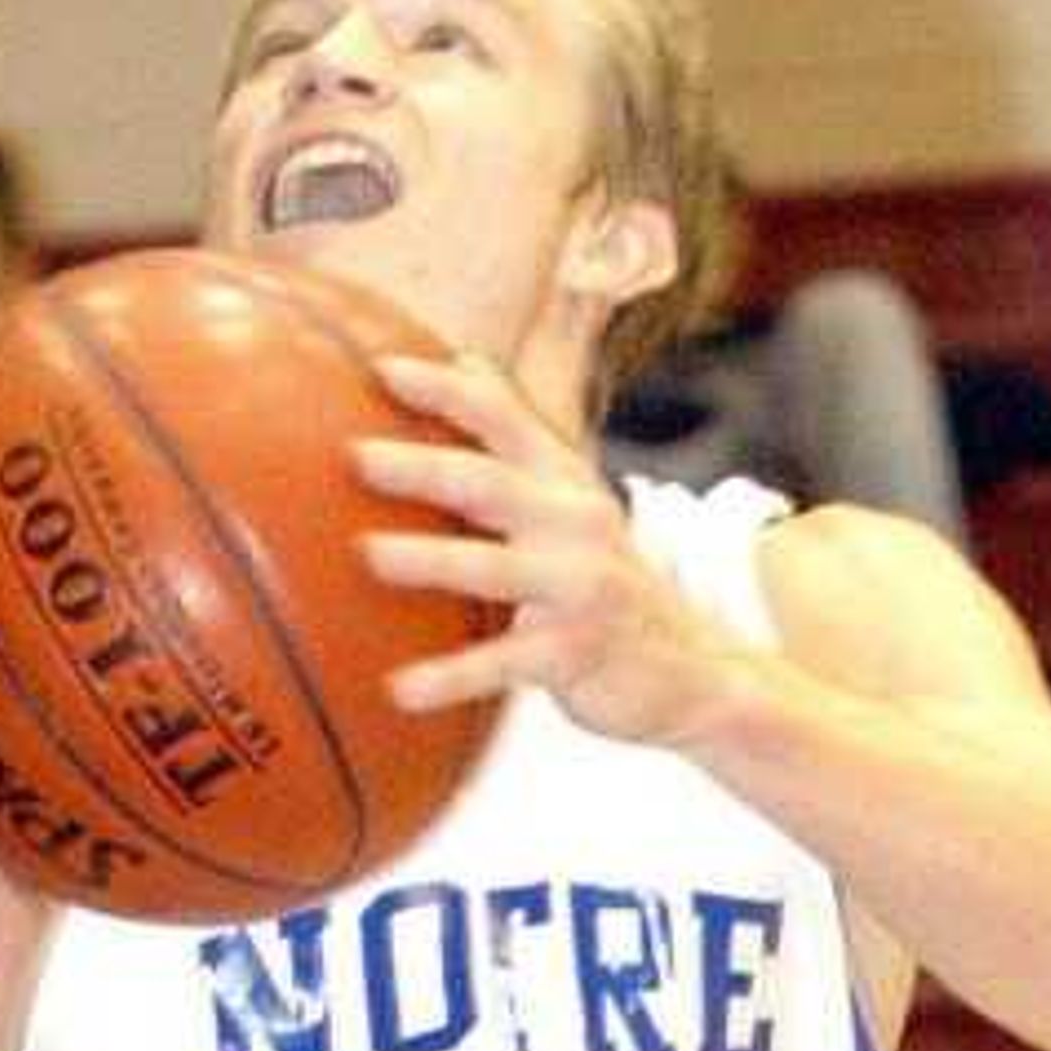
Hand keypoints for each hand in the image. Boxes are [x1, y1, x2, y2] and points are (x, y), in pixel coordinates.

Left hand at [355, 352, 740, 742]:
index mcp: (563, 481)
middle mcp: (575, 521)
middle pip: (489, 483)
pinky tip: (399, 690)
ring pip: (493, 568)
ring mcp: (579, 586)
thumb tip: (465, 361)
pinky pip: (502, 664)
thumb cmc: (603, 583)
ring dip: (430, 559)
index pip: (502, 417)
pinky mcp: (575, 651)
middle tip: (356, 456)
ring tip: (367, 554)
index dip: (444, 389)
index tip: (380, 368)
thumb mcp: (571, 504)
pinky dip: (449, 678)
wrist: (694, 668)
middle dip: (423, 465)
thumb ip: (518, 442)